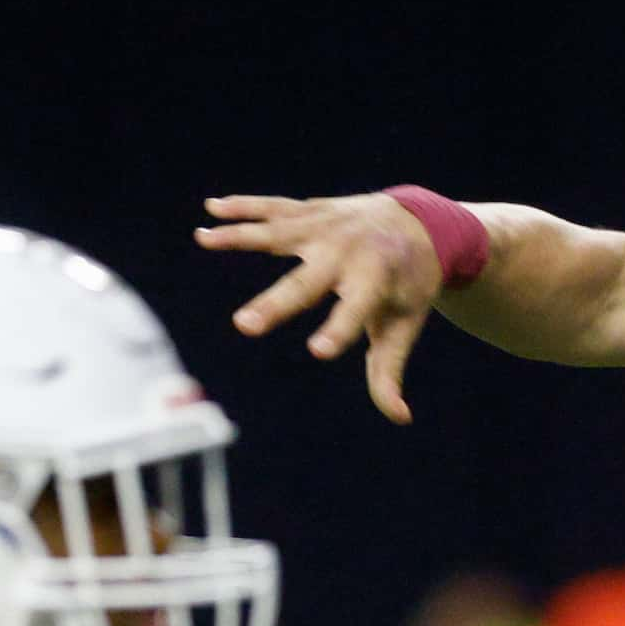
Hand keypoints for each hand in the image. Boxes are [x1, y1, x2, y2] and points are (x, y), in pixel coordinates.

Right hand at [196, 192, 445, 423]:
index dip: (339, 330)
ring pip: (277, 233)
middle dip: (274, 303)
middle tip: (244, 326)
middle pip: (306, 283)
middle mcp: (347, 252)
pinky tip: (211, 209)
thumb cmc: (408, 284)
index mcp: (375, 281)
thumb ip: (389, 370)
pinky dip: (242, 208)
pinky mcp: (311, 212)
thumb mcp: (403, 325)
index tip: (318, 352)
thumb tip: (400, 418)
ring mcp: (325, 227)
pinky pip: (273, 209)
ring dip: (239, 236)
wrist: (420, 222)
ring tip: (204, 238)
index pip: (355, 310)